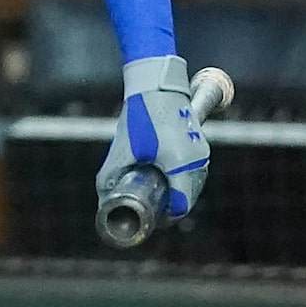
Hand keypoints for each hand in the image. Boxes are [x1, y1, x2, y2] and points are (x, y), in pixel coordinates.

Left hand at [97, 55, 211, 223]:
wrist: (157, 87)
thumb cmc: (139, 119)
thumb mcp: (121, 151)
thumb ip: (110, 177)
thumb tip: (103, 200)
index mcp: (181, 167)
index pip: (180, 206)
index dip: (165, 217)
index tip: (152, 219)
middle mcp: (197, 161)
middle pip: (188, 197)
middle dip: (170, 207)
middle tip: (152, 211)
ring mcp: (202, 152)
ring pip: (193, 184)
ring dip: (178, 193)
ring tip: (159, 197)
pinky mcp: (200, 143)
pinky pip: (195, 171)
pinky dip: (183, 180)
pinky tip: (167, 180)